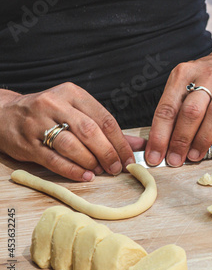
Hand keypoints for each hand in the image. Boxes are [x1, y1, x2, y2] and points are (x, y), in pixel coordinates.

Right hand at [0, 83, 145, 180]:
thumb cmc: (49, 114)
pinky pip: (54, 159)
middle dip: (108, 153)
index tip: (129, 158)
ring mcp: (38, 122)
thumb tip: (140, 144)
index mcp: (72, 93)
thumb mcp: (77, 112)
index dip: (120, 142)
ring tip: (100, 171)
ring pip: (72, 144)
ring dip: (90, 161)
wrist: (5, 114)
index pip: (104, 118)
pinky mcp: (26, 142)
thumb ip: (108, 129)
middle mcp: (55, 104)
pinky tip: (85, 176)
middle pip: (90, 131)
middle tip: (116, 168)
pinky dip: (72, 170)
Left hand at [145, 54, 211, 166]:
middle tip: (175, 160)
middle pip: (191, 111)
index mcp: (184, 73)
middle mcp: (208, 76)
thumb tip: (159, 147)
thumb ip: (172, 111)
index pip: (167, 107)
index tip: (155, 156)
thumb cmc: (204, 81)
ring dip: (203, 139)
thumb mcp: (183, 85)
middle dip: (180, 140)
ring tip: (195, 157)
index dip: (159, 135)